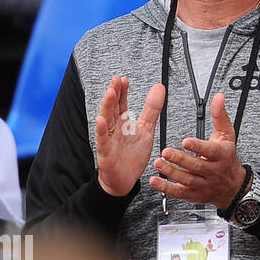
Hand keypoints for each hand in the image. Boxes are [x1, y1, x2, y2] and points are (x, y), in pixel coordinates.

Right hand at [95, 76, 165, 195]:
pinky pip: (103, 141)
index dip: (122, 92)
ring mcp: (109, 140)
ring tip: (110, 93)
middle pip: (113, 109)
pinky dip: (101, 130)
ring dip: (107, 107)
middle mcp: (114, 130)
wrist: (124, 180)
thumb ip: (151, 109)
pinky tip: (100, 120)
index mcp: (123, 124)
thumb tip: (159, 88)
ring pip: (107, 121)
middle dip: (114, 94)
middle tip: (116, 80)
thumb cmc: (132, 155)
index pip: (121, 104)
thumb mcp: (146, 129)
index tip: (124, 79)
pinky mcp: (106, 153)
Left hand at [149, 92, 247, 208]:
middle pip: (197, 167)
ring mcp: (203, 185)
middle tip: (166, 151)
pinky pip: (179, 193)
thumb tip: (218, 97)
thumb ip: (220, 116)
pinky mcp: (194, 195)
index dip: (198, 147)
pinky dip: (166, 188)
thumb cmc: (227, 157)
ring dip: (171, 172)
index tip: (185, 141)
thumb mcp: (227, 135)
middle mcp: (213, 171)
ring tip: (158, 163)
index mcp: (222, 155)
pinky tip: (155, 180)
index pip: (211, 151)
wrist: (232, 186)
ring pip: (187, 180)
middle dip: (180, 160)